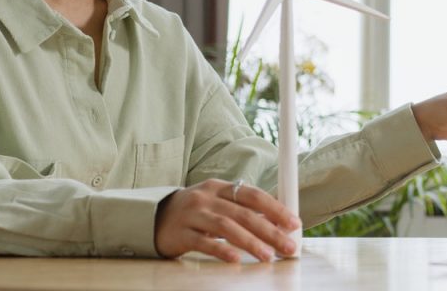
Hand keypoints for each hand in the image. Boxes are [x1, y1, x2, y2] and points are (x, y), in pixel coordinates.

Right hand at [154, 179, 300, 262]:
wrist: (152, 217)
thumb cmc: (194, 212)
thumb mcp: (217, 203)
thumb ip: (242, 209)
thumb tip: (277, 222)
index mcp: (219, 187)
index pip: (253, 195)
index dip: (276, 209)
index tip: (294, 223)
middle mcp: (206, 198)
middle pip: (243, 213)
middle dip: (270, 230)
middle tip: (288, 245)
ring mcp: (192, 215)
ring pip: (226, 227)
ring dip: (251, 242)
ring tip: (268, 255)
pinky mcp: (180, 234)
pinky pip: (203, 243)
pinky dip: (222, 250)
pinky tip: (236, 259)